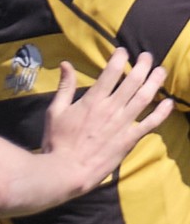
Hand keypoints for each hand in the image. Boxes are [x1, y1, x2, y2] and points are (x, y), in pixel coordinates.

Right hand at [40, 49, 172, 197]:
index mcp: (92, 100)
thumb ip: (64, 87)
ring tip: (161, 71)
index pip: (111, 71)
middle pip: (134, 80)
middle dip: (143, 64)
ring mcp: (123, 123)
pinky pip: (151, 122)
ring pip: (145, 96)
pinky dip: (162, 112)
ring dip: (156, 81)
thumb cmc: (56, 142)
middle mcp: (111, 108)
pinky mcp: (129, 139)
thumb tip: (66, 64)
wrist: (65, 171)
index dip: (120, 57)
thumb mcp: (55, 112)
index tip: (123, 51)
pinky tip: (169, 102)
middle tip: (146, 56)